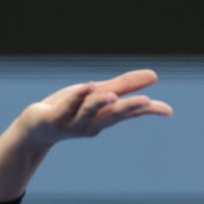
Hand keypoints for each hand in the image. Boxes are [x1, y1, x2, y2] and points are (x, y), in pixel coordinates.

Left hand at [14, 69, 173, 147]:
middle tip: (146, 102)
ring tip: (111, 95)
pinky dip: (76, 97)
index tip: (168, 110)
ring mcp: (72, 123)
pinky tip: (86, 86)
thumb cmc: (70, 109)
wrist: (36, 128)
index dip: (147, 110)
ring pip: (88, 112)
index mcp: (104, 118)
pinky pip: (66, 107)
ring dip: (99, 104)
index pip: (128, 113)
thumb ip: (124, 86)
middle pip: (112, 115)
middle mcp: (91, 124)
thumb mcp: (98, 94)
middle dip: (127, 108)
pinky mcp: (54, 119)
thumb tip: (154, 75)